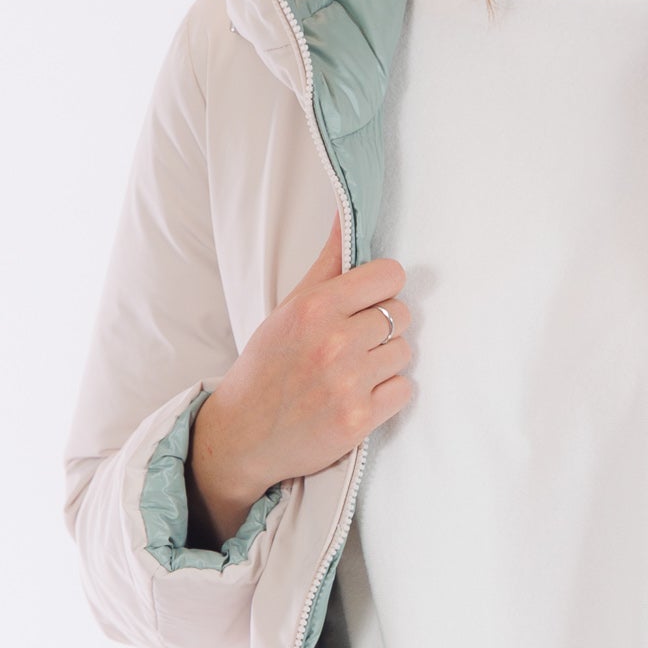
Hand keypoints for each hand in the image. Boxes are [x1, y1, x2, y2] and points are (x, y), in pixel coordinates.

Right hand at [188, 218, 414, 542]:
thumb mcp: (289, 308)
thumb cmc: (267, 366)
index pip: (389, 276)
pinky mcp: (359, 420)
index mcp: (314, 308)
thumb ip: (327, 263)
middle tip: (355, 342)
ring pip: (405, 352)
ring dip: (386, 361)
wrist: (242, 435)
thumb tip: (345, 212)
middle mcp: (332, 343)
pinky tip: (360, 395)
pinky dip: (388, 393)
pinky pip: (404, 389)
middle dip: (382, 327)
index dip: (382, 288)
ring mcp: (347, 383)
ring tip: (354, 370)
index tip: (367, 302)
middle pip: (401, 314)